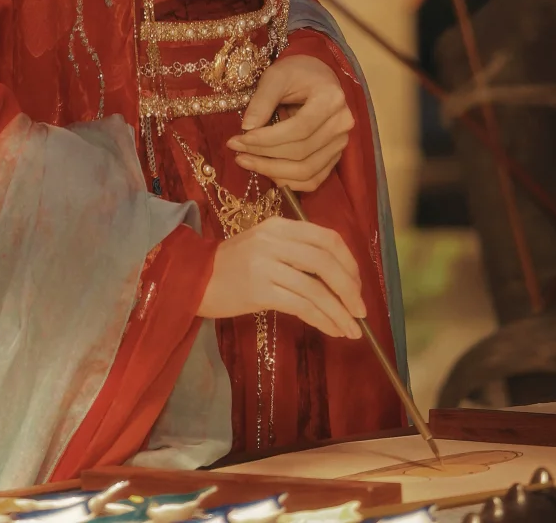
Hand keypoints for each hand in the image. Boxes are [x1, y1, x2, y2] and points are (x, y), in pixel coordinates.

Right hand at [197, 216, 365, 338]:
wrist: (193, 280)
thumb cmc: (232, 267)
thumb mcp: (265, 247)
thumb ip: (296, 253)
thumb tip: (339, 279)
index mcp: (278, 225)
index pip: (326, 237)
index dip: (349, 262)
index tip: (358, 285)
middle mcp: (273, 240)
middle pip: (325, 260)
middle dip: (350, 288)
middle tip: (362, 311)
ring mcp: (265, 264)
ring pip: (316, 287)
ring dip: (340, 311)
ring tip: (352, 329)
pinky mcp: (258, 290)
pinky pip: (301, 305)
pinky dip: (323, 319)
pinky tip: (332, 330)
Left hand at [227, 52, 353, 192]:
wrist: (316, 77)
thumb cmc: (296, 72)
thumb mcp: (276, 76)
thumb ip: (262, 100)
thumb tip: (247, 128)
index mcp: (331, 99)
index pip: (299, 129)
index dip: (268, 139)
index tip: (241, 138)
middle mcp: (342, 124)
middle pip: (301, 152)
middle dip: (264, 155)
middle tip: (236, 150)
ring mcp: (341, 143)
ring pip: (307, 171)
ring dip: (272, 172)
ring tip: (245, 162)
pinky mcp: (335, 156)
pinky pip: (313, 180)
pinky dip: (289, 182)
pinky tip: (267, 172)